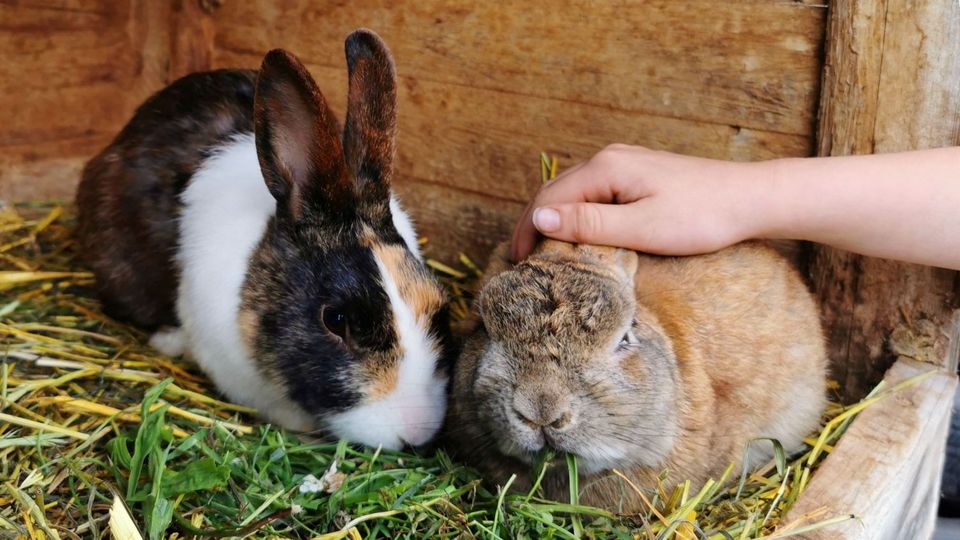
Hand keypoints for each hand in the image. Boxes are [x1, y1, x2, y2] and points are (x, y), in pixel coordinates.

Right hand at [510, 144, 765, 261]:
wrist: (751, 199)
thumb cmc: (702, 217)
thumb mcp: (641, 228)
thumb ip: (590, 224)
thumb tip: (540, 219)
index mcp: (606, 168)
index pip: (549, 198)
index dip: (528, 230)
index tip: (518, 264)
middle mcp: (610, 158)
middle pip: (557, 191)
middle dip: (534, 223)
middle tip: (522, 261)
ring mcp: (625, 163)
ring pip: (575, 191)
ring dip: (555, 219)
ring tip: (543, 251)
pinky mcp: (639, 175)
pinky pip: (594, 192)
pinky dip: (577, 213)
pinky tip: (577, 234)